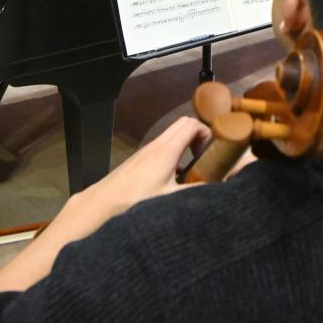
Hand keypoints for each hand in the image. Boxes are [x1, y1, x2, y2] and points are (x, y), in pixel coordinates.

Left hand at [70, 117, 209, 229]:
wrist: (105, 199)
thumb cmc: (137, 198)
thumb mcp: (170, 198)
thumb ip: (194, 192)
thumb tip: (217, 190)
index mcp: (167, 150)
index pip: (192, 124)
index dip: (207, 132)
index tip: (213, 149)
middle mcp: (158, 144)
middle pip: (184, 123)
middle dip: (199, 134)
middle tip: (205, 154)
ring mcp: (149, 148)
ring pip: (173, 132)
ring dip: (187, 141)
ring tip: (194, 163)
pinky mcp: (143, 156)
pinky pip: (164, 143)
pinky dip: (176, 148)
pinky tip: (177, 173)